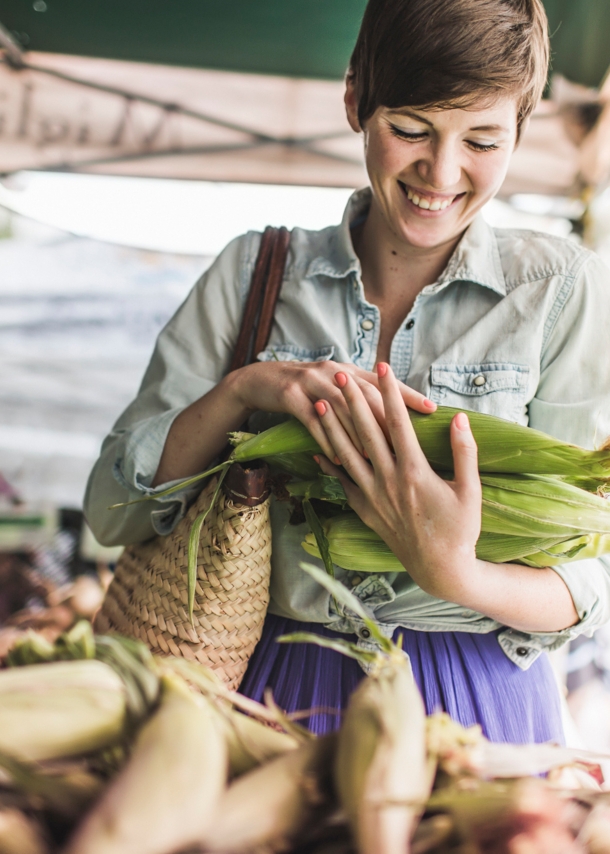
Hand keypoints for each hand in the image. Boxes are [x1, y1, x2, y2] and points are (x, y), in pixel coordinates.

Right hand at [227, 359, 435, 461]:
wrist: (261, 379)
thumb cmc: (305, 389)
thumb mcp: (334, 384)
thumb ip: (360, 395)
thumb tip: (395, 415)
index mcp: (348, 369)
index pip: (384, 382)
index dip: (408, 394)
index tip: (432, 408)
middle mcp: (334, 371)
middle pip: (366, 394)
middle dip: (388, 417)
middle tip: (409, 441)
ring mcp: (311, 382)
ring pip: (341, 408)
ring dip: (359, 433)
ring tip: (378, 456)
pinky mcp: (291, 396)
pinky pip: (312, 421)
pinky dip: (327, 439)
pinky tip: (339, 457)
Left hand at [313, 363, 481, 602]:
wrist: (439, 569)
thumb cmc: (460, 529)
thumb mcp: (471, 490)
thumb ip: (465, 451)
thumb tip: (460, 417)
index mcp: (416, 472)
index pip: (398, 422)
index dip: (390, 393)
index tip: (383, 369)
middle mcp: (389, 481)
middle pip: (366, 432)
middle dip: (353, 401)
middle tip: (341, 375)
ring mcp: (373, 496)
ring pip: (347, 454)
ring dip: (332, 427)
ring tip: (321, 402)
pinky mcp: (365, 509)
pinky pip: (342, 482)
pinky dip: (328, 464)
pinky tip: (316, 447)